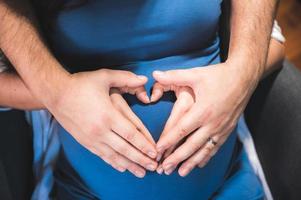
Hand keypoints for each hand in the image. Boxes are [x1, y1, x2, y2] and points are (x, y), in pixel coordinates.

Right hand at [48, 69, 157, 177]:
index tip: (155, 152)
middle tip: (154, 167)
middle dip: (141, 159)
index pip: (131, 134)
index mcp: (108, 115)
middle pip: (125, 149)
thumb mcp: (104, 76)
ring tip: (142, 172)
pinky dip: (114, 163)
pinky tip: (122, 168)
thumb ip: (126, 78)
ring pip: (114, 156)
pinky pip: (102, 155)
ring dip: (130, 165)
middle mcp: (100, 130)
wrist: (55, 94)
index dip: (144, 145)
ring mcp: (92, 138)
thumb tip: (144, 79)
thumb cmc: (81, 84)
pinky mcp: (85, 142)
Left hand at [152, 61, 258, 176]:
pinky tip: (200, 164)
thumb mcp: (195, 74)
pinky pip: (216, 147)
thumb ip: (173, 76)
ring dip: (192, 162)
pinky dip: (207, 157)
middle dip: (177, 158)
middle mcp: (212, 122)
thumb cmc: (218, 75)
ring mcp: (221, 128)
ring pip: (204, 150)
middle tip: (164, 169)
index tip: (157, 151)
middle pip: (191, 145)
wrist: (244, 77)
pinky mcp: (228, 129)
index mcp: (202, 110)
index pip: (181, 130)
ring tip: (180, 173)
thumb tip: (154, 73)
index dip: (168, 141)